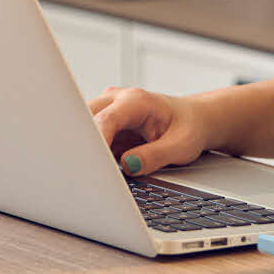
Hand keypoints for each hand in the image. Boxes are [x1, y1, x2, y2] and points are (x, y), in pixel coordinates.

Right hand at [87, 86, 210, 176]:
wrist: (191, 119)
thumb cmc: (187, 127)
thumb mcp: (181, 146)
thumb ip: (155, 156)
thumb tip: (127, 166)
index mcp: (135, 101)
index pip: (105, 120)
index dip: (96, 142)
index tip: (93, 164)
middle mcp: (116, 100)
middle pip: (85, 120)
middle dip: (84, 145)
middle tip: (92, 173)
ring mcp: (108, 110)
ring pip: (82, 129)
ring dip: (88, 151)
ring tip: (100, 172)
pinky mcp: (105, 125)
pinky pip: (90, 140)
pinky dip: (94, 155)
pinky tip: (104, 168)